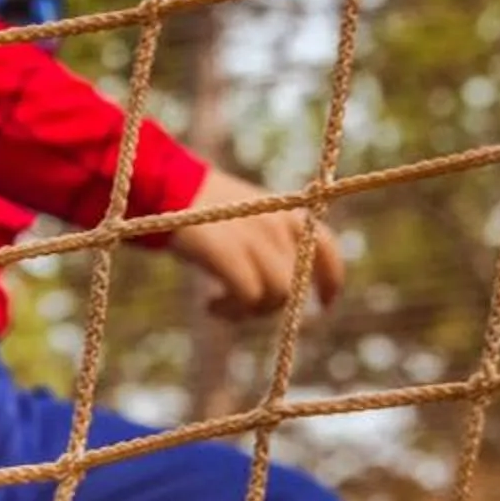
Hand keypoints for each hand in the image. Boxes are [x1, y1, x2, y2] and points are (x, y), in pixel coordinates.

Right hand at [164, 166, 344, 321]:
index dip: (331, 281)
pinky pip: (248, 296)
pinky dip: (231, 311)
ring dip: (248, 312)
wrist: (168, 188)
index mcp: (287, 212)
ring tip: (220, 306)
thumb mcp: (250, 217)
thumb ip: (272, 243)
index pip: (325, 249)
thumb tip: (284, 288)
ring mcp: (253, 237)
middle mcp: (276, 223)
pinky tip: (209, 306)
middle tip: (240, 307)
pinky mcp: (228, 251)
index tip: (325, 304)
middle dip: (269, 307)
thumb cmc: (206, 211)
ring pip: (275, 295)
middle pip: (293, 286)